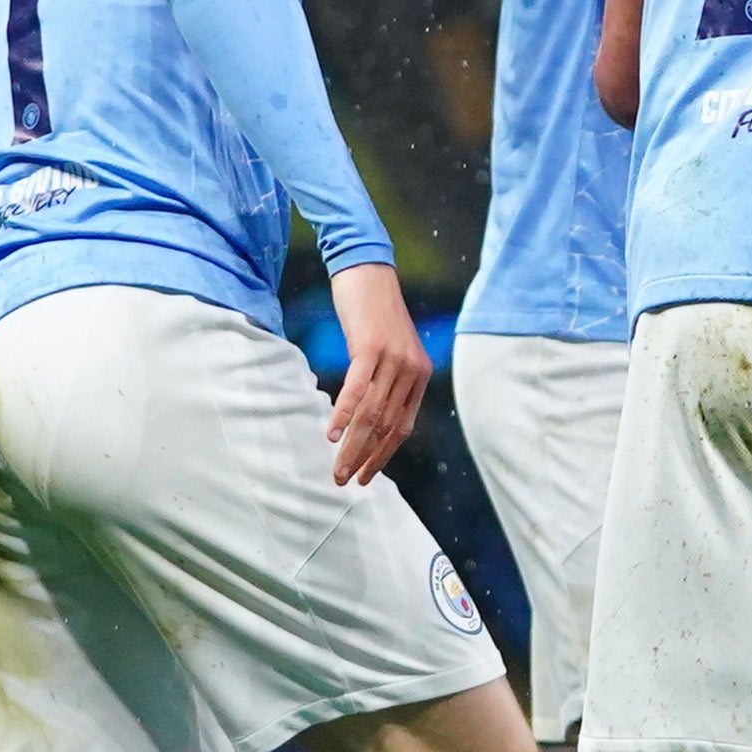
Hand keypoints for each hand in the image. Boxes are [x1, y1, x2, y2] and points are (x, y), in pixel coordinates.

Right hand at [320, 262, 431, 484]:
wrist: (368, 271)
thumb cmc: (373, 313)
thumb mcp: (388, 349)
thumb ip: (386, 380)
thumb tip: (368, 415)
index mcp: (419, 375)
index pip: (402, 427)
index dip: (383, 455)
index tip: (364, 476)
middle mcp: (411, 370)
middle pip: (387, 426)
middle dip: (365, 458)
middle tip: (344, 480)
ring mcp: (393, 359)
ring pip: (372, 413)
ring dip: (352, 445)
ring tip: (335, 468)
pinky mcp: (371, 347)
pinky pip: (357, 389)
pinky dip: (344, 414)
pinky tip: (332, 434)